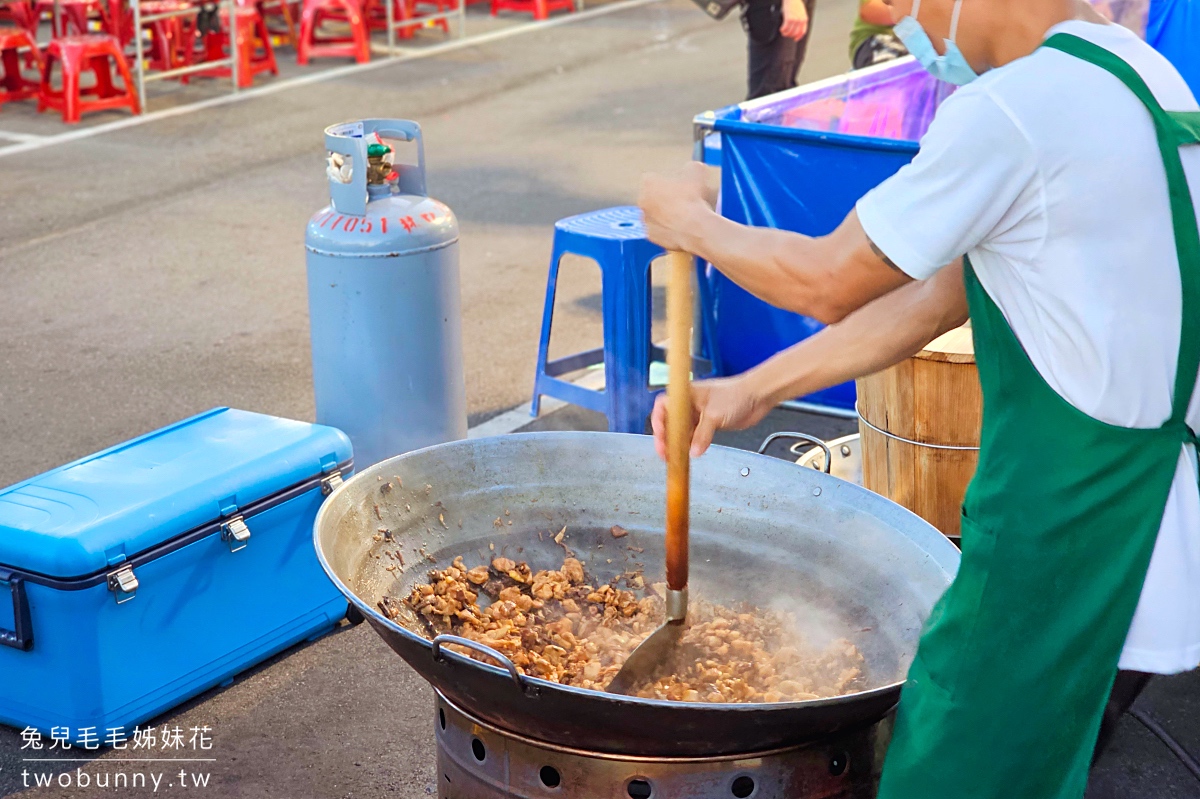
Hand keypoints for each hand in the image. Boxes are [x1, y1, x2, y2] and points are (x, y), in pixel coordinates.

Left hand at [638, 162, 717, 252]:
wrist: (693, 227)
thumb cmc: (694, 198)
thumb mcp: (697, 170)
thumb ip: (690, 167)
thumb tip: (692, 168)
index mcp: (648, 182)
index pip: (654, 177)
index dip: (667, 181)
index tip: (678, 184)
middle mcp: (641, 200)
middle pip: (652, 196)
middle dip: (663, 197)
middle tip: (681, 200)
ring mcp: (644, 220)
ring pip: (654, 214)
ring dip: (665, 214)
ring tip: (684, 216)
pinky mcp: (650, 236)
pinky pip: (658, 230)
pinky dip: (667, 229)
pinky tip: (681, 227)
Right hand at [650, 375, 773, 459]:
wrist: (757, 396)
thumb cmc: (736, 395)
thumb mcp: (714, 415)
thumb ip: (702, 435)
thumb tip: (693, 452)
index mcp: (686, 394)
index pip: (663, 405)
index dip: (658, 420)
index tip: (660, 435)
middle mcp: (689, 403)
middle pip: (669, 420)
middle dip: (665, 436)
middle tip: (664, 452)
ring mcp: (698, 413)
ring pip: (681, 430)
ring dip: (677, 443)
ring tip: (673, 457)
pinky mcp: (707, 423)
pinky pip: (693, 435)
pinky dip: (690, 445)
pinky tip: (688, 454)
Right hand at [780, 0, 807, 39]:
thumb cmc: (795, 4)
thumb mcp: (801, 13)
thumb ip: (801, 20)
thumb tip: (796, 28)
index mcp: (805, 19)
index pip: (802, 32)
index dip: (798, 37)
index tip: (795, 39)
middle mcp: (801, 20)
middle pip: (795, 33)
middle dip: (790, 35)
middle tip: (786, 34)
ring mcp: (795, 20)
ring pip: (790, 32)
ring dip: (785, 33)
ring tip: (783, 32)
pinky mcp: (789, 18)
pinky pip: (785, 28)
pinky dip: (782, 30)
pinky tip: (781, 29)